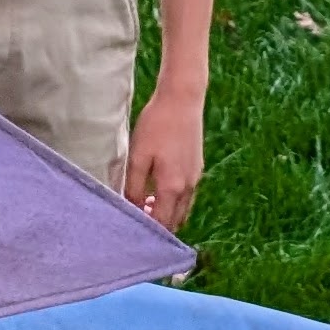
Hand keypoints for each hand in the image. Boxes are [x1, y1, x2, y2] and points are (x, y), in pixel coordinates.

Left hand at [124, 81, 205, 230]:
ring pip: (183, 209)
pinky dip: (174, 200)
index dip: (147, 230)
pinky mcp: (197, 167)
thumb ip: (134, 187)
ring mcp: (196, 177)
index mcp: (173, 187)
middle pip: (175, 221)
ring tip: (146, 204)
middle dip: (158, 225)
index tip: (131, 227)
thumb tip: (132, 208)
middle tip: (137, 218)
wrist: (182, 100)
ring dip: (167, 213)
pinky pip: (187, 195)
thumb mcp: (138, 157)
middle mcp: (188, 186)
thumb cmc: (156, 126)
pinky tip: (158, 188)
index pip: (162, 223)